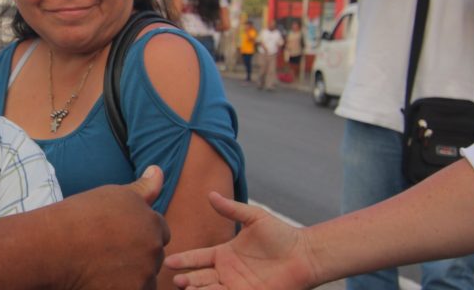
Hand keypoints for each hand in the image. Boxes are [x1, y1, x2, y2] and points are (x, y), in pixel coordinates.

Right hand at [59, 166, 170, 288]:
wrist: (51, 247)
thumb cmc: (78, 218)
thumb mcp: (114, 196)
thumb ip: (143, 189)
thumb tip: (158, 170)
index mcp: (152, 222)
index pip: (161, 232)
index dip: (139, 235)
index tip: (116, 237)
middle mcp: (153, 248)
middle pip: (154, 257)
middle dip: (138, 256)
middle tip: (105, 253)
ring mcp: (144, 274)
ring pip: (146, 279)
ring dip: (133, 277)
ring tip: (102, 268)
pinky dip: (121, 289)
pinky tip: (100, 281)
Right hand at [166, 192, 316, 289]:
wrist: (304, 254)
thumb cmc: (281, 234)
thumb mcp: (254, 218)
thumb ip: (232, 209)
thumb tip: (211, 194)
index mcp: (225, 253)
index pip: (198, 258)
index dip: (184, 260)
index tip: (169, 260)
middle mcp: (227, 272)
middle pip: (199, 278)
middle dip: (187, 280)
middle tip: (177, 279)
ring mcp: (236, 286)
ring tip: (185, 288)